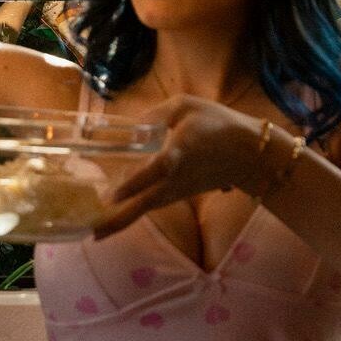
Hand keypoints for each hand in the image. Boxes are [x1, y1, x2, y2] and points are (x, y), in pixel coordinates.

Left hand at [90, 94, 259, 239]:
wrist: (249, 155)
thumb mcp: (186, 106)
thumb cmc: (218, 125)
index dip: (133, 184)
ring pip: (144, 210)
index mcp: (177, 154)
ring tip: (95, 231)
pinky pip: (149, 206)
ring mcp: (175, 191)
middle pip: (142, 205)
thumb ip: (156, 114)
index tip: (110, 198)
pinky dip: (131, 214)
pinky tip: (114, 216)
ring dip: (120, 222)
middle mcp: (173, 179)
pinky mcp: (177, 195)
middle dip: (116, 221)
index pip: (154, 172)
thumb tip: (130, 126)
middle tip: (91, 234)